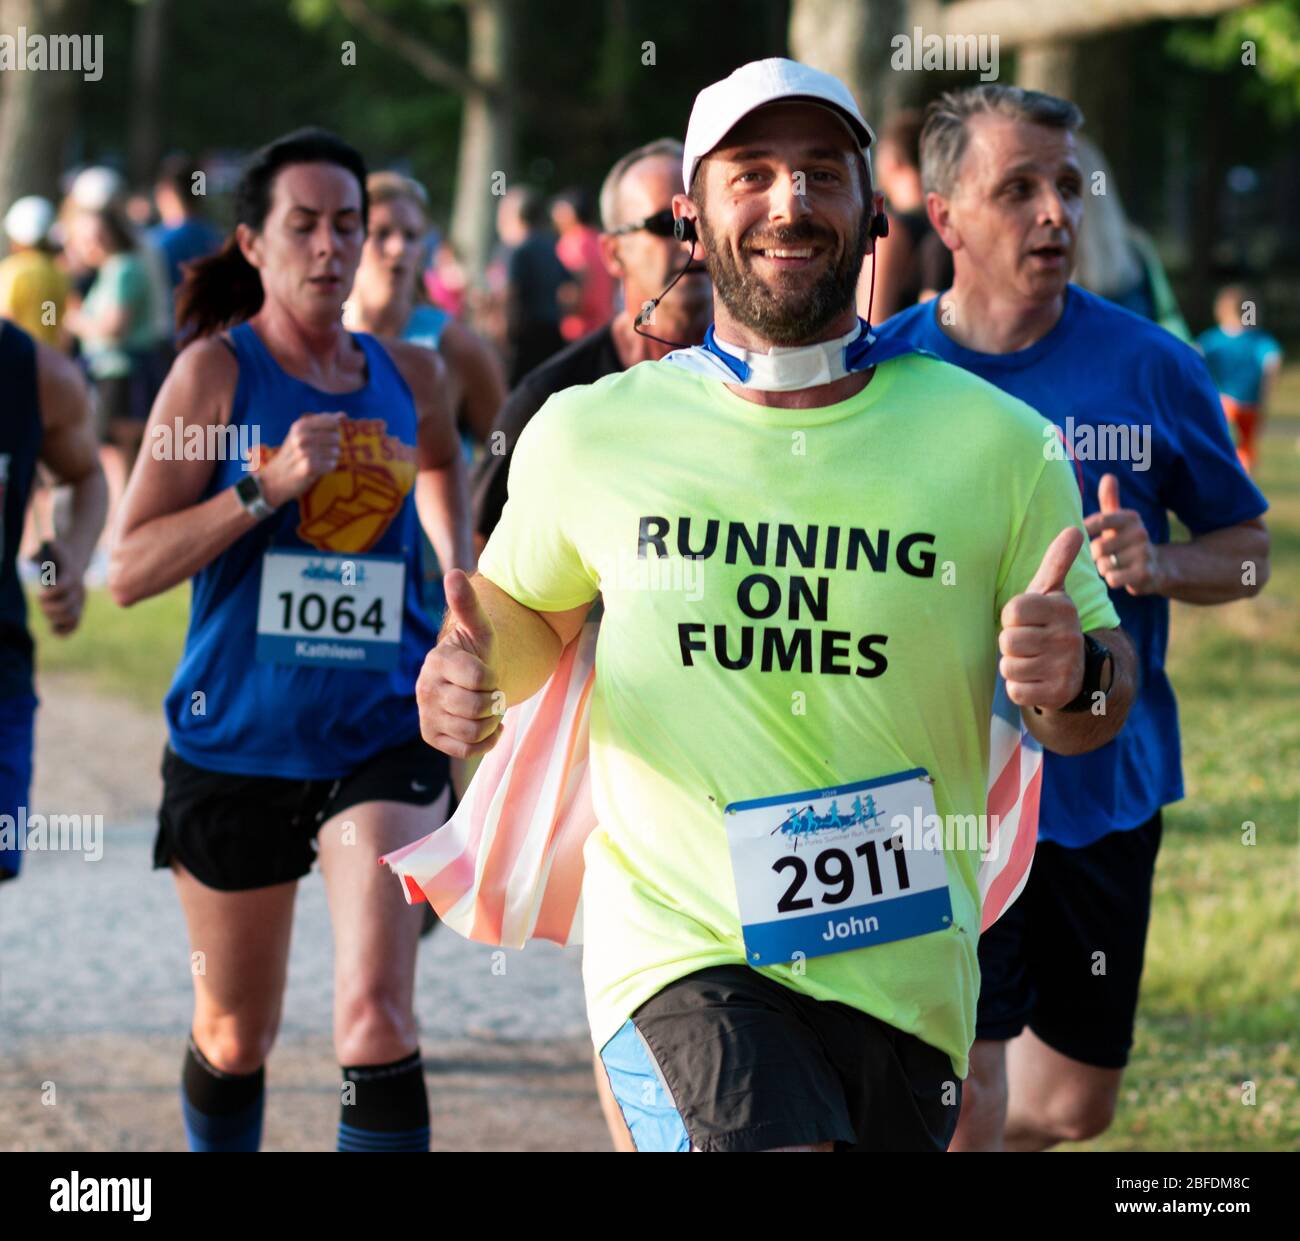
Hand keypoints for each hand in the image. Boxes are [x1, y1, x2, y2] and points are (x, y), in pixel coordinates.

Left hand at [32, 540, 85, 636]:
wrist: (74, 558)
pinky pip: (74, 626)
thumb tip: (34, 560)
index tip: (40, 594)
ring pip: (71, 618)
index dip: (49, 594)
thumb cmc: (56, 553)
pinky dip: (64, 631)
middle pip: (66, 607)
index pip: (62, 587)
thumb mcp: (50, 547)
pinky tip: (53, 629)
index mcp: (72, 576)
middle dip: (48, 608)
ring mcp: (80, 601)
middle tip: (42, 603)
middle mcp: (79, 591)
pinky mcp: (79, 609)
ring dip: (54, 618)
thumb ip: (41, 552)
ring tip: (47, 611)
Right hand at [256, 413, 343, 508]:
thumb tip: (343, 415)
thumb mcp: (303, 434)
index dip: (333, 431)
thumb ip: (323, 423)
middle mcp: (301, 437)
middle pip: (336, 437)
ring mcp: (304, 452)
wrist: (275, 479)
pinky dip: (328, 468)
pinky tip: (318, 469)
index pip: (332, 422)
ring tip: (317, 461)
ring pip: (336, 452)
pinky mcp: (308, 467)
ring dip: (330, 458)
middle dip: (333, 446)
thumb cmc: (293, 454)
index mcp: (300, 426)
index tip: (323, 438)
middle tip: (318, 453)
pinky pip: (331, 464)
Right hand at [416, 570, 502, 758]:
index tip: (488, 672)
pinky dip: (486, 740)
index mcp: (437, 660)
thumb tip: (454, 574)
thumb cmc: (478, 652)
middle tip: (490, 691)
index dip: (493, 677)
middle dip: (493, 701)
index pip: (479, 677)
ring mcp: (427, 714)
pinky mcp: (431, 736)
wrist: (472, 679)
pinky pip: (467, 750)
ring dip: (491, 721)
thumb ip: (468, 605)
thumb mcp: (480, 629)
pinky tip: (486, 725)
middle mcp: (425, 689)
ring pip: (473, 731)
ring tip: (487, 707)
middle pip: (476, 707)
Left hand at [999, 527, 1085, 710]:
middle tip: (1030, 643)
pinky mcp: (1057, 693)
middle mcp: (1068, 636)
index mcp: (1063, 608)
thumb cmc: (1050, 624)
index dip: (1011, 618)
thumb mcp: (1052, 593)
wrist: (1075, 671)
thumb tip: (1073, 529)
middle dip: (1011, 643)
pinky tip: (1035, 680)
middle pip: (1008, 640)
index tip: (1026, 620)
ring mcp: (1065, 667)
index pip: (1012, 610)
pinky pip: (1015, 691)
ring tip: (1033, 660)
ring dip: (1014, 666)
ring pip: (1009, 666)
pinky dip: (1018, 688)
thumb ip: (1057, 561)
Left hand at [1084, 473, 1160, 595]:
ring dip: (1103, 569)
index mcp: (1131, 517)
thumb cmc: (1125, 540)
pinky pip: (1113, 579)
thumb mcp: (1118, 520)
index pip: (1100, 521)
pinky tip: (1120, 576)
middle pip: (1098, 548)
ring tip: (1113, 566)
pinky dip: (1112, 580)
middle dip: (1095, 556)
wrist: (1155, 567)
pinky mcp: (1145, 574)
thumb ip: (1110, 500)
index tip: (1078, 535)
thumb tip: (1109, 476)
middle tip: (1102, 556)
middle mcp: (1141, 533)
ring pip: (1104, 565)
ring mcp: (1144, 554)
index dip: (1085, 530)